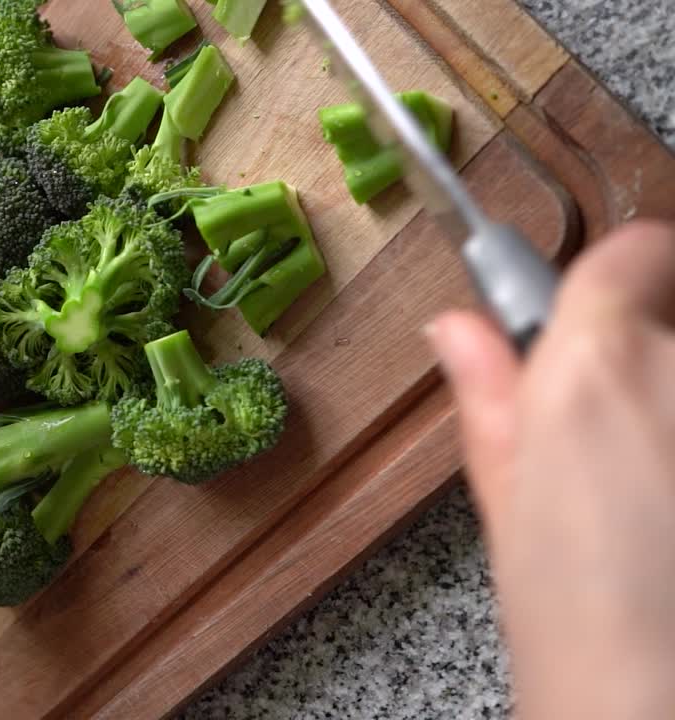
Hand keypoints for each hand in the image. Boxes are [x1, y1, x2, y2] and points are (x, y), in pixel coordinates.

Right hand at [428, 220, 674, 719]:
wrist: (656, 701)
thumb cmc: (581, 626)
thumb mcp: (508, 505)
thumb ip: (492, 398)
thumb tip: (459, 331)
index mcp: (597, 366)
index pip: (634, 251)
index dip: (616, 277)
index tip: (603, 309)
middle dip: (653, 352)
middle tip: (619, 429)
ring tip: (654, 481)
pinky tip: (668, 501)